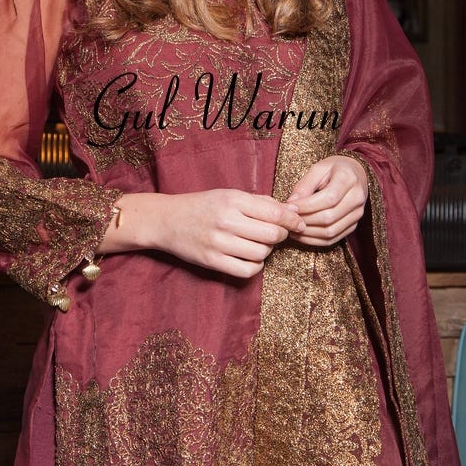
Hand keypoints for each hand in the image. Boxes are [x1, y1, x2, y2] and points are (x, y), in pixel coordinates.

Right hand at [99, 189, 299, 278]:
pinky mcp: (212, 261)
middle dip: (280, 235)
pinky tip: (250, 258)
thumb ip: (259, 202)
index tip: (298, 224)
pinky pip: (247, 270)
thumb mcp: (228, 195)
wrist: (166, 220)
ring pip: (261, 253)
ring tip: (258, 244)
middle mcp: (226, 220)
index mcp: (232, 200)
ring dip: (266, 250)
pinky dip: (255, 266)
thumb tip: (290, 211)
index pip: (275, 213)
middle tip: (275, 234)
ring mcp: (218, 243)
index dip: (292, 220)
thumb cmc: (201, 206)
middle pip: (272, 235)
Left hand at [284, 154, 367, 246]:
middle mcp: (357, 198)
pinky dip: (314, 240)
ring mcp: (357, 214)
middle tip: (288, 219)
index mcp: (348, 179)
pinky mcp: (353, 225)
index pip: (328, 198)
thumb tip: (291, 204)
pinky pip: (333, 239)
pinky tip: (301, 234)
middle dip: (305, 220)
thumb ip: (304, 185)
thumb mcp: (318, 168)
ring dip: (307, 233)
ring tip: (292, 228)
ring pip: (330, 232)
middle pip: (329, 217)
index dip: (307, 205)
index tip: (290, 206)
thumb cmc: (334, 169)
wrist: (354, 174)